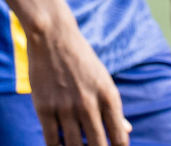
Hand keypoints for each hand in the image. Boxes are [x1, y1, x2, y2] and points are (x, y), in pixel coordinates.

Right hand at [26, 14, 130, 145]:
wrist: (52, 36)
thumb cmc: (81, 60)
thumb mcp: (103, 80)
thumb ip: (113, 107)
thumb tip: (126, 131)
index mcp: (108, 96)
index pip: (119, 139)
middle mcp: (89, 104)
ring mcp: (65, 107)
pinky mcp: (44, 108)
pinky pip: (52, 141)